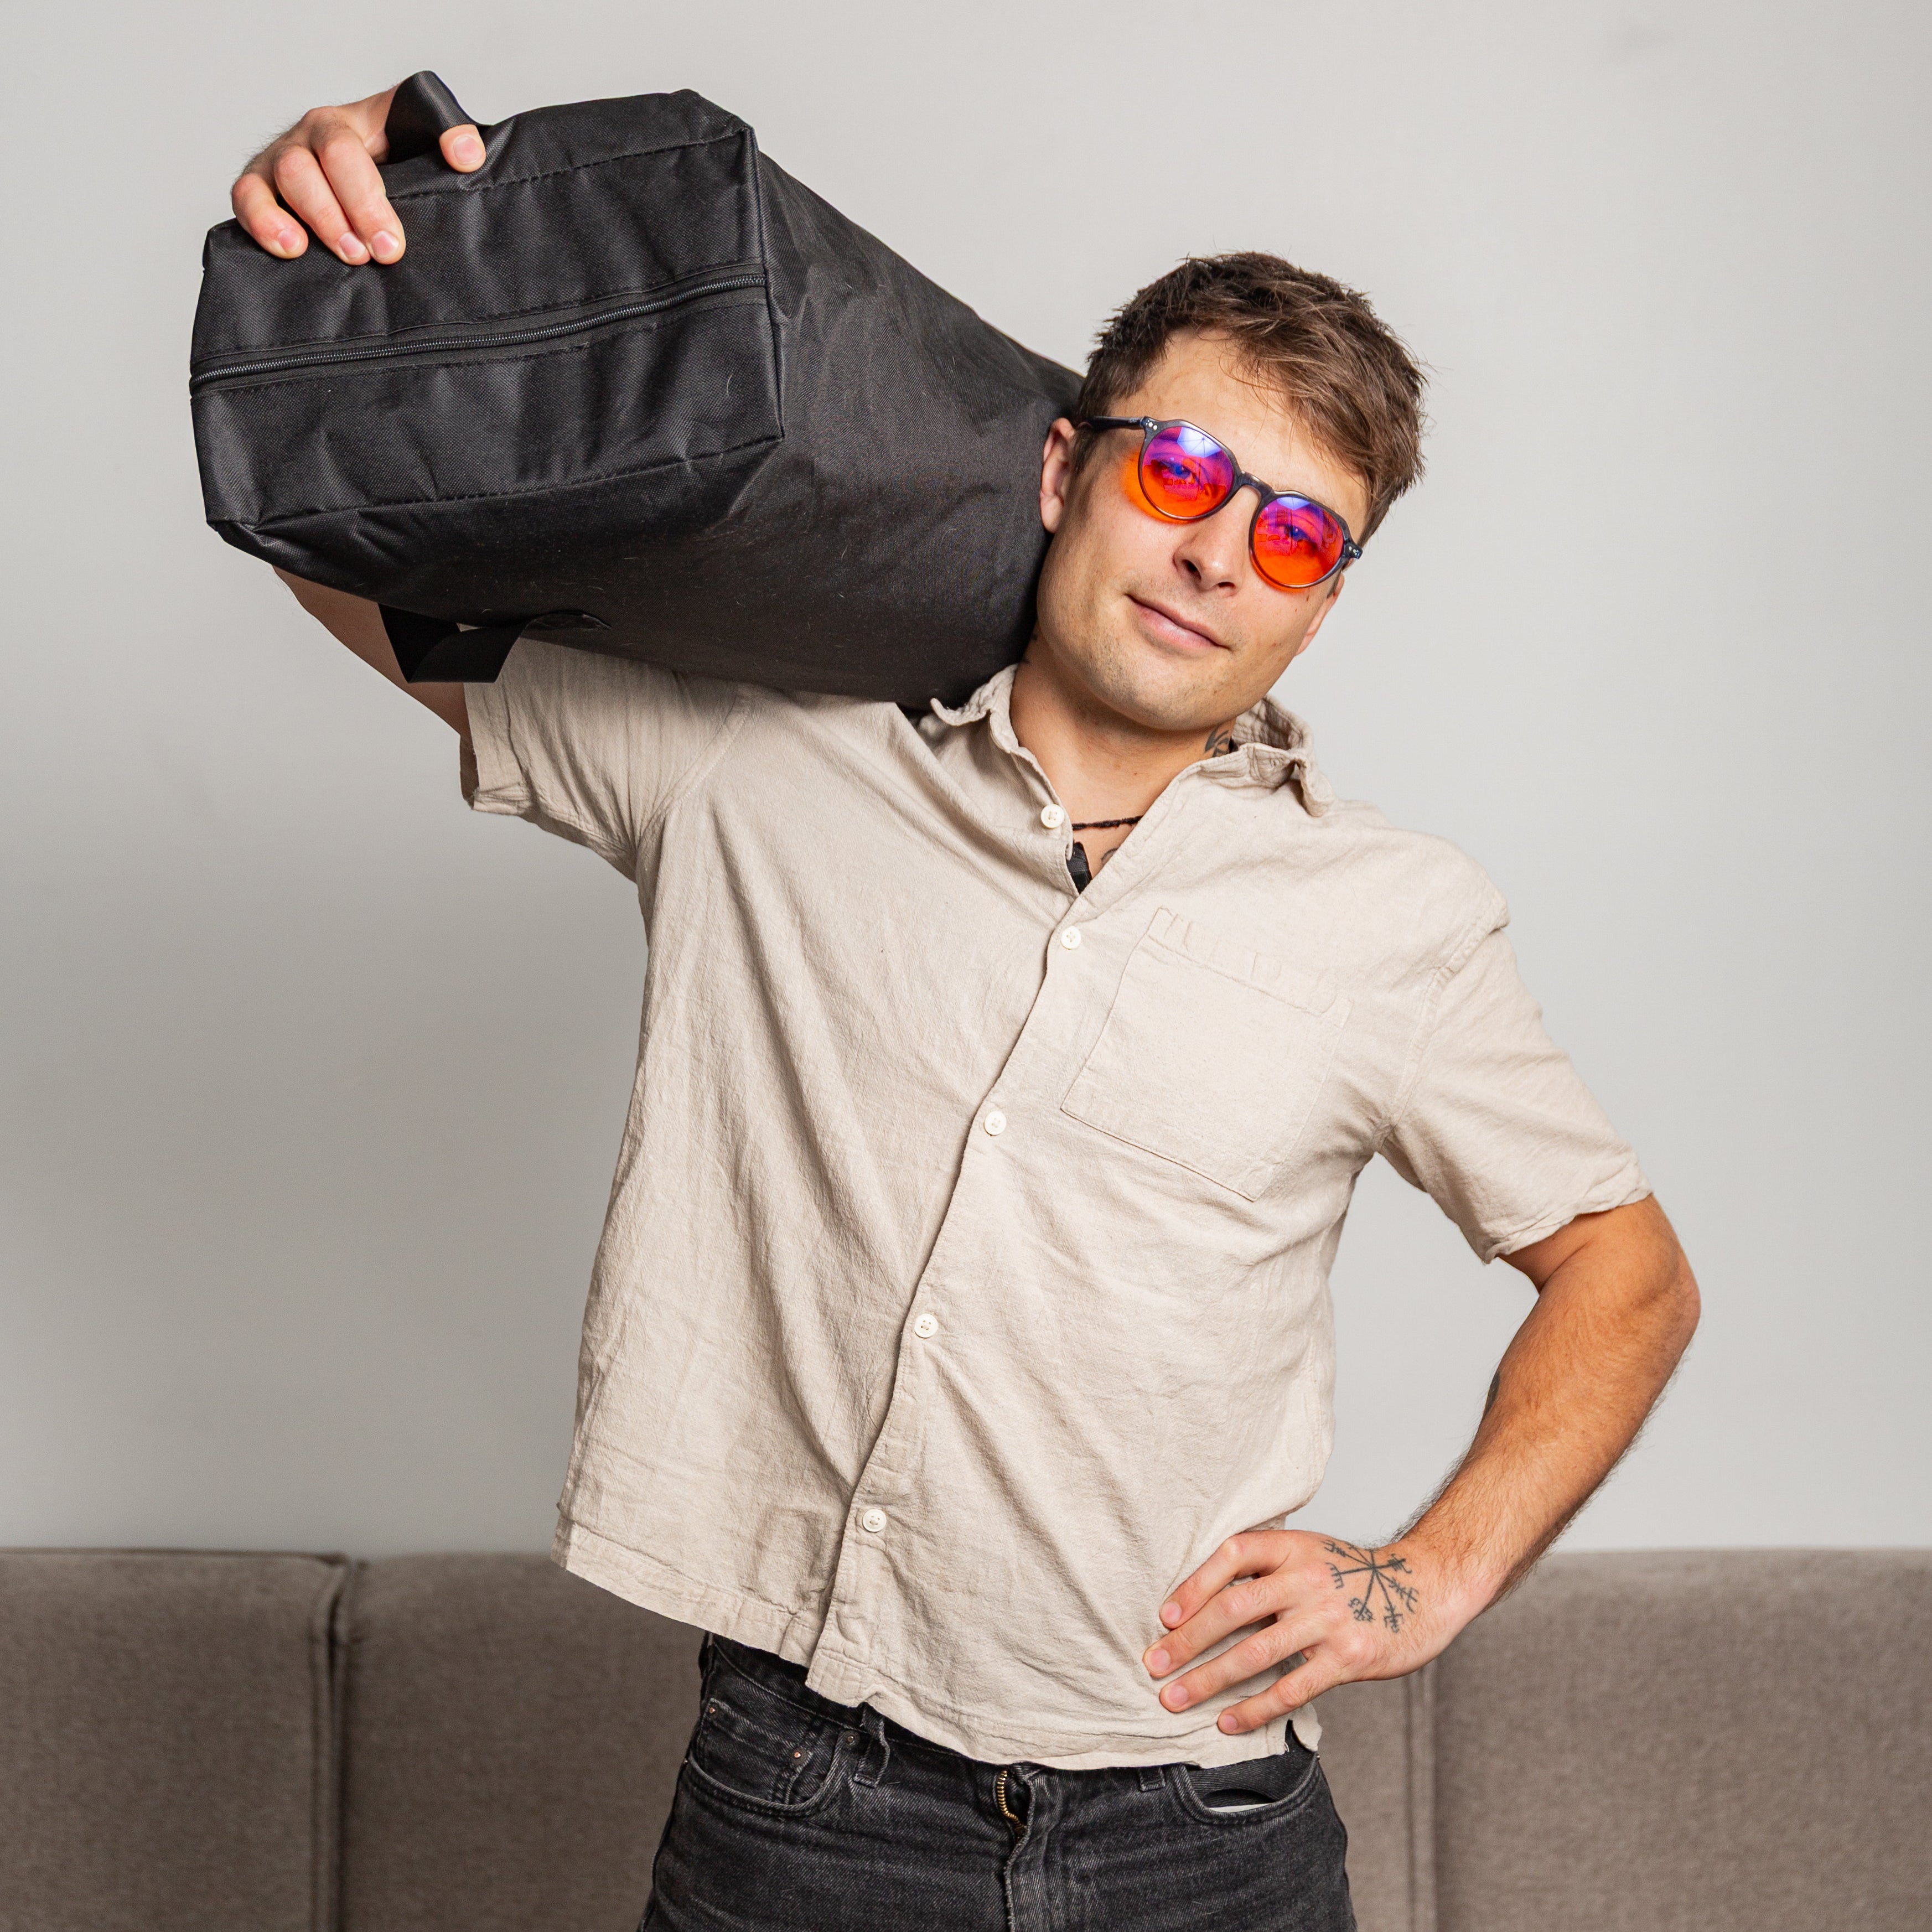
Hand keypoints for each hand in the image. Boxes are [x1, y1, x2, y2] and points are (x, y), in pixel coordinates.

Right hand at [230, 82, 484, 264]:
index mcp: (351, 123)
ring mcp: (280, 160)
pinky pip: (247, 197)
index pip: (353, 145)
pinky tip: (292, 249)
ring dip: (320, 220)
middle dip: (354, 212)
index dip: (370, 195)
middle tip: (382, 254)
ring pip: (287, 177)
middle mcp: (311, 137)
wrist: (358, 184)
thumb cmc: (390, 165)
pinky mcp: (257, 188)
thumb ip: (447, 134)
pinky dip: (264, 223)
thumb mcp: (420, 140)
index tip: (393, 242)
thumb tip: (467, 155)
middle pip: (321, 162)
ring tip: (348, 255)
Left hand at [1142, 1529, 1476, 1734]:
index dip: (1194, 1584)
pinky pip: (1290, 1688)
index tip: (1164, 1616)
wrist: (1426, 1589)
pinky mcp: (1346, 1658)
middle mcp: (1306, 1578)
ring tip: (1175, 1698)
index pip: (1232, 1556)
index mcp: (1292, 1547)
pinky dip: (1255, 1709)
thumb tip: (1200, 1604)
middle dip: (1188, 1640)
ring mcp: (1327, 1619)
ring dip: (1209, 1679)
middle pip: (1234, 1608)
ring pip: (1256, 1653)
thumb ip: (1265, 1572)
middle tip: (1153, 1664)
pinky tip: (1228, 1722)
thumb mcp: (1309, 1554)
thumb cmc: (1353, 1576)